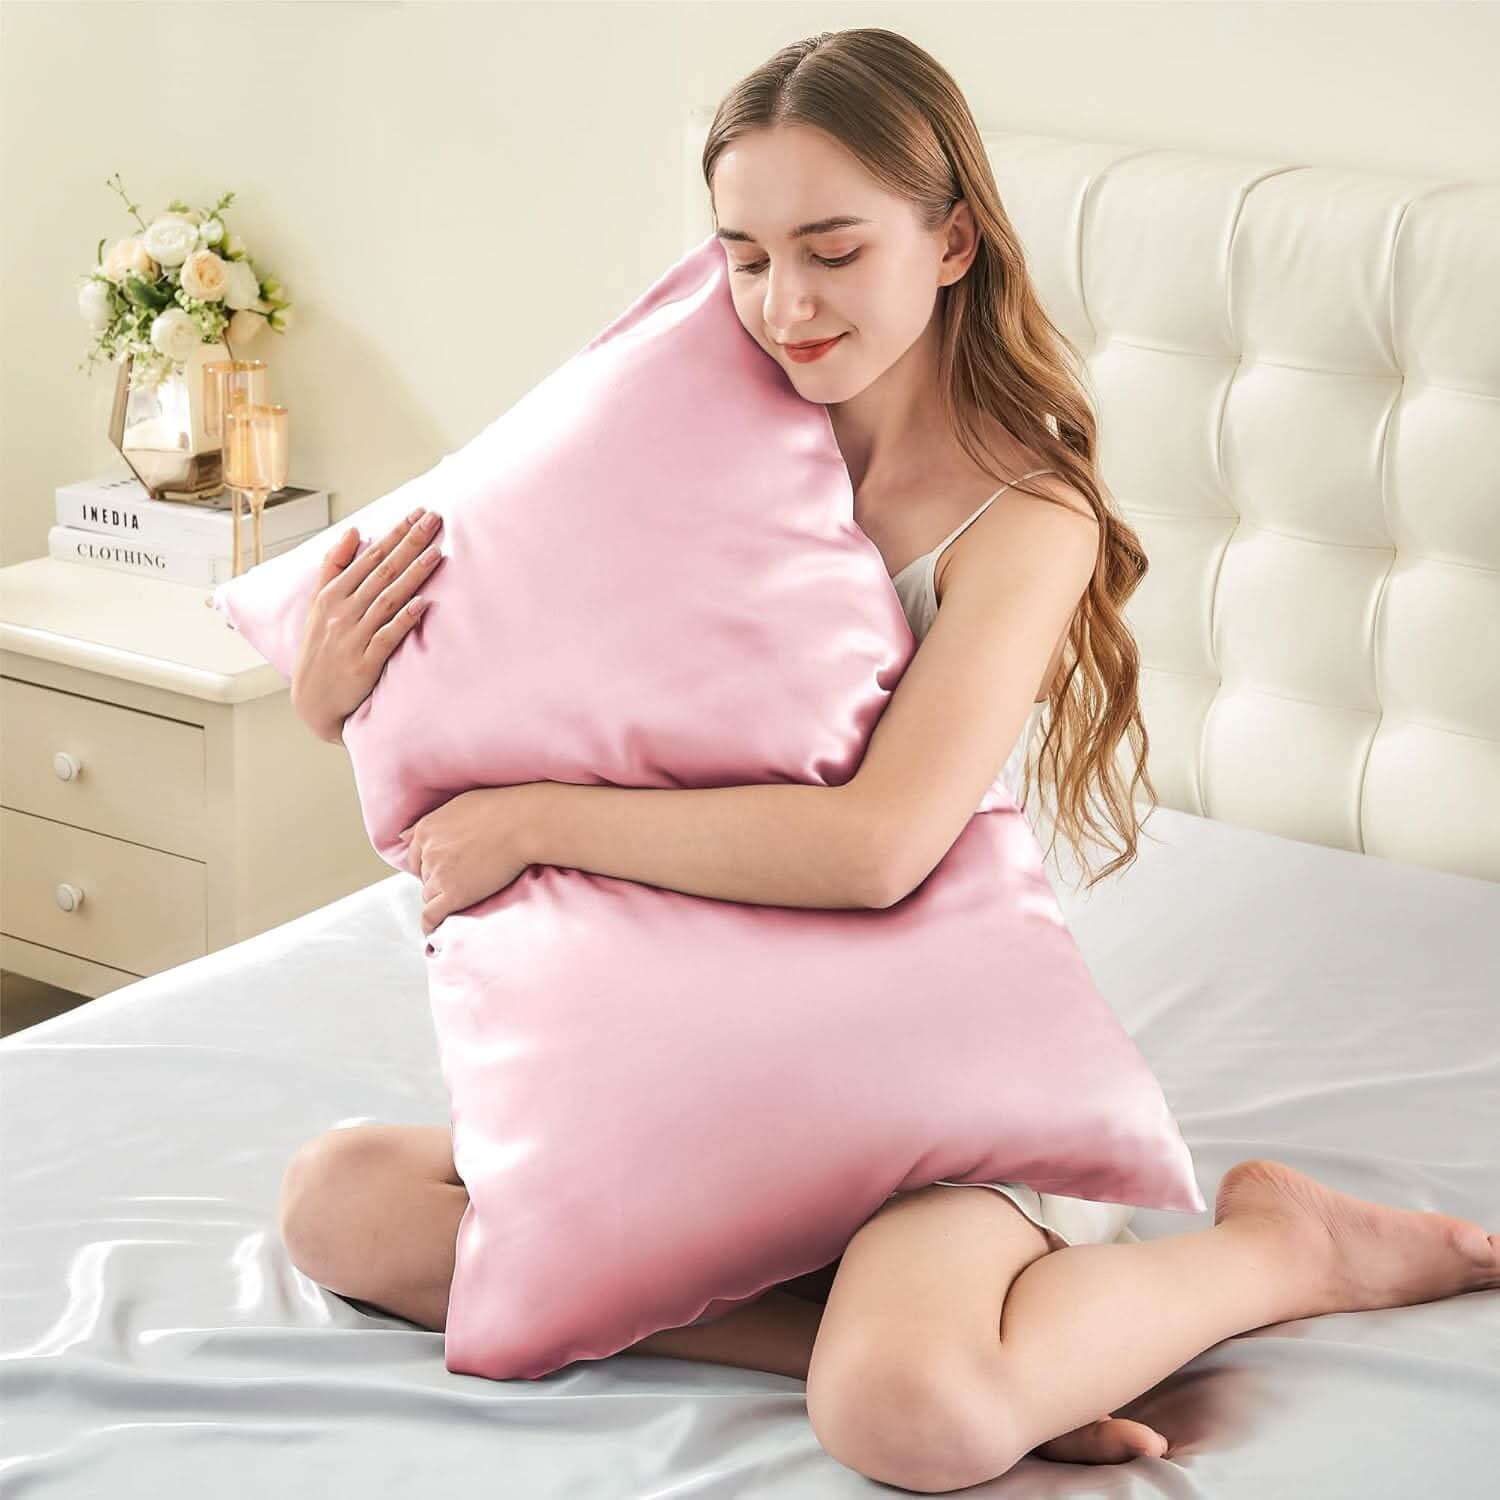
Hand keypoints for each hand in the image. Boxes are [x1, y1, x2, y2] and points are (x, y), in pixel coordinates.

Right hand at [290, 506, 446, 741]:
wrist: (313, 699)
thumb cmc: (320, 649)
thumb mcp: (318, 604)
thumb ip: (334, 566)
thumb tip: (353, 531)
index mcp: (332, 594)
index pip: (370, 556)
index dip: (396, 534)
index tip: (418, 513)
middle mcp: (342, 611)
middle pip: (382, 571)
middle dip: (409, 543)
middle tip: (434, 520)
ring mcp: (354, 637)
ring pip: (387, 599)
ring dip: (412, 575)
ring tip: (436, 553)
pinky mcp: (365, 662)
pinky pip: (387, 636)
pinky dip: (404, 619)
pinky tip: (423, 604)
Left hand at [399, 786, 538, 937]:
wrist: (523, 824)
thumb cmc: (500, 809)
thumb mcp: (457, 805)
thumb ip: (431, 823)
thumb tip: (403, 835)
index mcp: (427, 829)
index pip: (416, 856)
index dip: (429, 865)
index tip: (444, 869)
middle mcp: (428, 852)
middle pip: (425, 876)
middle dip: (439, 879)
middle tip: (462, 879)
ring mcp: (439, 874)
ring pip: (429, 895)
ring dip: (442, 897)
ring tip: (463, 897)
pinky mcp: (454, 895)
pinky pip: (431, 915)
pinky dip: (430, 924)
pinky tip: (433, 930)